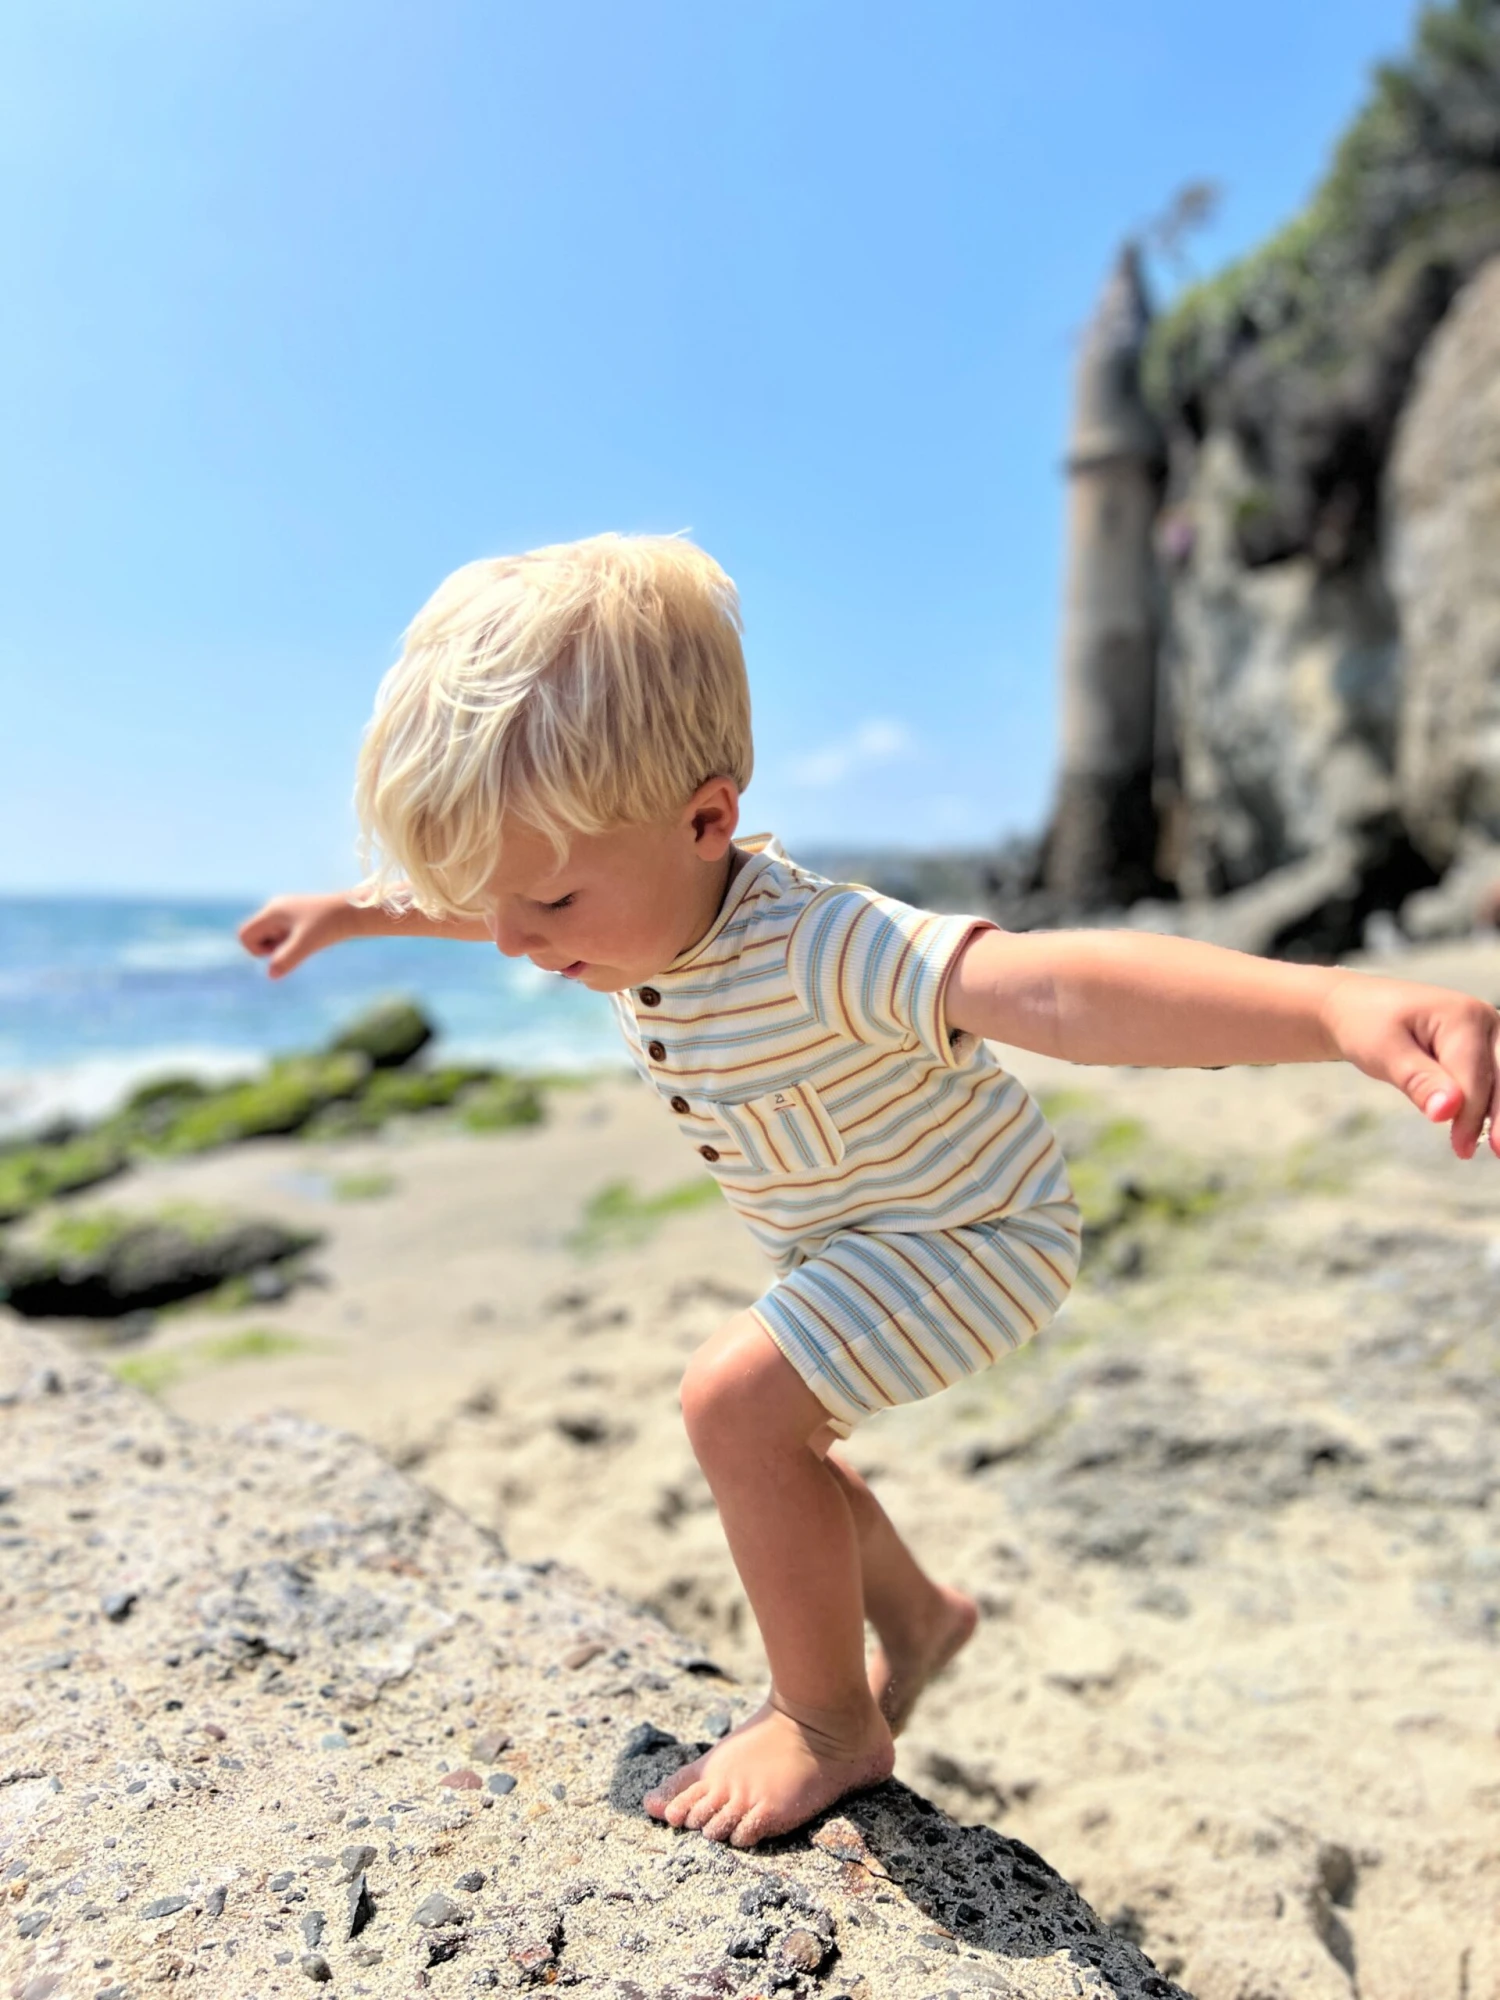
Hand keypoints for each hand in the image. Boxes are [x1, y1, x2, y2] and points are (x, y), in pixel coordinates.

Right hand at [238, 893, 358, 979]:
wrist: (353, 912)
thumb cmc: (330, 926)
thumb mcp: (308, 944)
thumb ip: (287, 959)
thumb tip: (271, 975)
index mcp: (272, 911)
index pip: (244, 934)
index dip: (256, 950)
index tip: (279, 951)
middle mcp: (275, 908)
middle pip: (254, 936)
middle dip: (269, 948)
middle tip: (294, 946)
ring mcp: (285, 911)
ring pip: (269, 936)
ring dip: (281, 946)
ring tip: (304, 940)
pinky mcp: (295, 917)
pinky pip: (281, 935)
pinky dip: (291, 942)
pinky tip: (309, 938)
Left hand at [1322, 974, 1499, 1158]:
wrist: (1358, 1008)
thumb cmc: (1367, 1026)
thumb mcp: (1383, 1051)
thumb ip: (1418, 1080)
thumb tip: (1448, 1111)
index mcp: (1462, 1017)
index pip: (1474, 1077)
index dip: (1470, 1116)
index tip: (1462, 1149)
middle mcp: (1485, 1021)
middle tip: (1498, 1152)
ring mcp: (1489, 1033)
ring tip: (1496, 1148)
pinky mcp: (1485, 1048)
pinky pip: (1497, 1079)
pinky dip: (1494, 1103)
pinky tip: (1489, 1132)